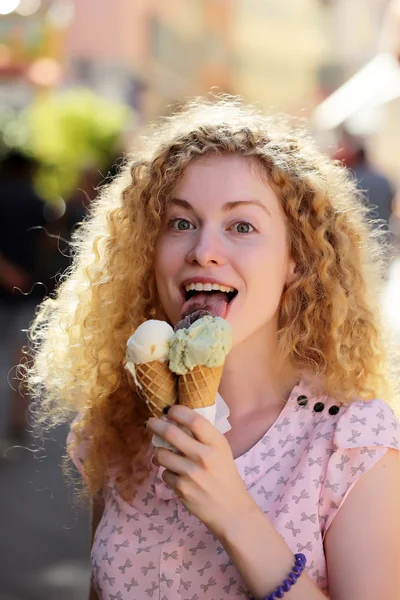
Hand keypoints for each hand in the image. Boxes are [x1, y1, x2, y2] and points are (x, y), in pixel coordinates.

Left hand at [146, 405, 256, 537]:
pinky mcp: (181, 489)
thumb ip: (203, 437)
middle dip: (155, 425)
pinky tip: (179, 477)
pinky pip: (164, 474)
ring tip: (165, 454)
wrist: (231, 510)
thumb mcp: (222, 451)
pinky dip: (168, 473)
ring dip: (160, 453)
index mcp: (217, 443)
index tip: (169, 410)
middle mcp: (204, 456)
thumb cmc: (225, 476)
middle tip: (150, 422)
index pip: (194, 420)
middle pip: (171, 433)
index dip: (178, 411)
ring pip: (161, 454)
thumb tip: (177, 421)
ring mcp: (191, 474)